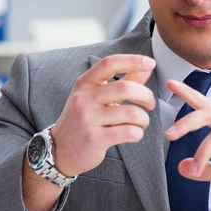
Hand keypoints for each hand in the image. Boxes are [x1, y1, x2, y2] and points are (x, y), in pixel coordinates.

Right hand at [52, 54, 156, 176]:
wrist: (60, 150)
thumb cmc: (83, 119)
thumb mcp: (96, 96)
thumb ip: (124, 80)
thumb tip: (147, 67)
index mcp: (85, 83)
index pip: (109, 64)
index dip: (133, 60)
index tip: (150, 63)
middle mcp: (85, 98)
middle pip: (125, 88)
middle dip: (146, 95)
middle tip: (150, 104)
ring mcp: (88, 119)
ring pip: (131, 113)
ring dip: (144, 119)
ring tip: (141, 123)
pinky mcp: (94, 139)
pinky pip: (128, 132)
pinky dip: (138, 133)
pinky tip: (134, 134)